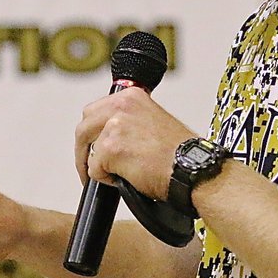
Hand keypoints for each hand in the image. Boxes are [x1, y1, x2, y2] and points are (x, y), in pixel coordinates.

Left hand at [75, 88, 196, 199]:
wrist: (193, 169)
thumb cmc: (180, 154)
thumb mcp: (153, 121)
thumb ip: (129, 121)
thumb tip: (109, 134)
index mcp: (131, 97)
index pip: (94, 112)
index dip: (91, 134)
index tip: (92, 148)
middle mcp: (121, 106)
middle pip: (83, 129)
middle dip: (84, 151)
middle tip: (90, 168)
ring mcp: (114, 126)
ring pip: (88, 151)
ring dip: (98, 167)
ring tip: (118, 175)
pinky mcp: (110, 148)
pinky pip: (94, 170)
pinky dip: (106, 180)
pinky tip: (128, 178)